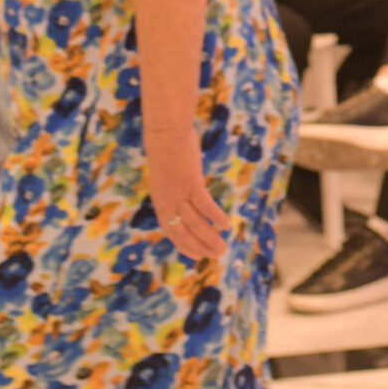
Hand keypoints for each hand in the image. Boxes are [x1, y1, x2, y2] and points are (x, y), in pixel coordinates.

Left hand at [144, 120, 232, 262]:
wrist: (165, 132)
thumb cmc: (167, 148)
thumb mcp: (167, 172)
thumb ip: (173, 185)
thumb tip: (184, 190)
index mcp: (160, 200)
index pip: (170, 231)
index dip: (183, 245)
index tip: (195, 255)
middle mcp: (167, 201)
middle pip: (183, 232)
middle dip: (199, 247)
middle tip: (215, 256)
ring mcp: (179, 193)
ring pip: (195, 223)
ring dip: (209, 239)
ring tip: (222, 249)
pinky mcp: (191, 183)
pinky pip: (204, 205)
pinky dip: (215, 217)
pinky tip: (227, 225)